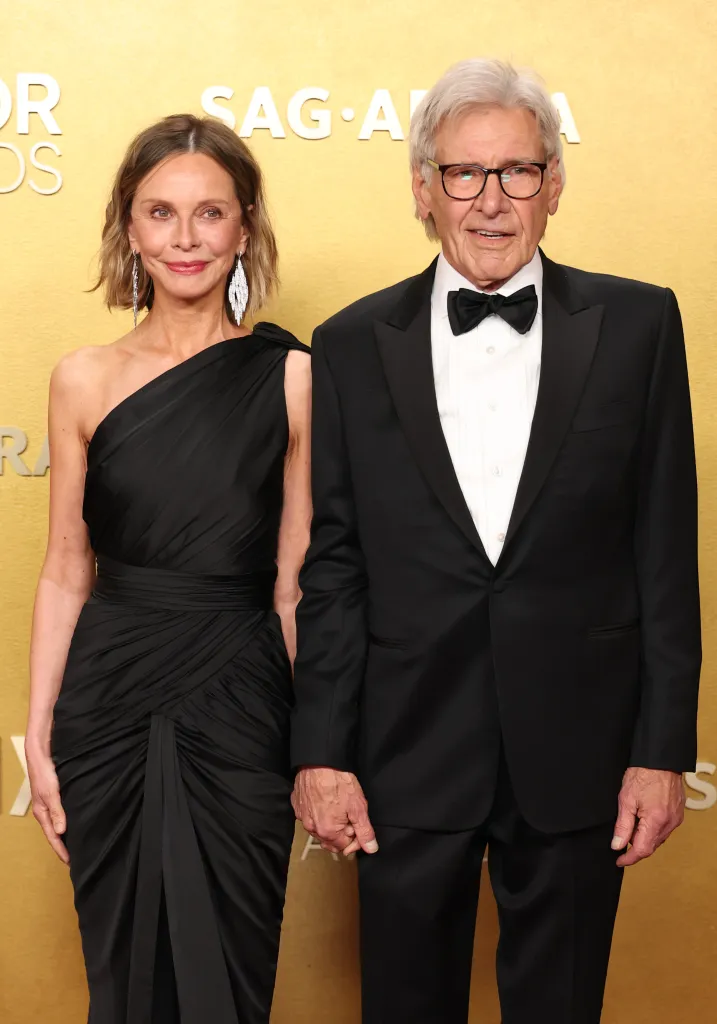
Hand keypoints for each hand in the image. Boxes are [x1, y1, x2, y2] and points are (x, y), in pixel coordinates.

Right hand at [26, 740, 68, 863]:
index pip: (53, 837)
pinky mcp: (55, 797)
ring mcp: (50, 805)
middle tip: (76, 859)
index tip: (71, 863)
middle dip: (64, 847)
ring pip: (59, 824)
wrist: (41, 755)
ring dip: (66, 835)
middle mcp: (45, 811)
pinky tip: (76, 824)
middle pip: (55, 834)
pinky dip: (68, 823)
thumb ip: (57, 812)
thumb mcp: (52, 793)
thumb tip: (62, 832)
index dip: (61, 850)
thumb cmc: (44, 773)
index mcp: (42, 813)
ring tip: (77, 845)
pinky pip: (62, 815)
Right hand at [292, 767, 377, 856]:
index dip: (355, 838)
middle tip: (348, 815)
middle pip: (330, 840)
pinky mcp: (296, 805)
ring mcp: (301, 817)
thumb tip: (371, 849)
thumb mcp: (358, 807)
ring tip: (337, 807)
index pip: (344, 847)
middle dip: (341, 833)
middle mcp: (311, 828)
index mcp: (327, 832)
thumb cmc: (339, 782)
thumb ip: (364, 831)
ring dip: (329, 824)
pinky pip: (308, 816)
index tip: (358, 824)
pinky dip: (317, 814)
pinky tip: (324, 801)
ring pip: (318, 829)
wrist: (319, 760)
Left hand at [612, 766, 684, 866]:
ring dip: (644, 837)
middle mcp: (669, 823)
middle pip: (651, 845)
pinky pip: (664, 829)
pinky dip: (652, 829)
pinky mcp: (677, 814)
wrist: (660, 760)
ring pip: (658, 838)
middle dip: (635, 846)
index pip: (642, 850)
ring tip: (632, 822)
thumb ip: (622, 825)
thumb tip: (617, 845)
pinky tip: (643, 818)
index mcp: (656, 821)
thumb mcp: (626, 799)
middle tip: (621, 837)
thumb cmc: (643, 774)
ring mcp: (675, 819)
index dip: (629, 858)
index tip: (619, 860)